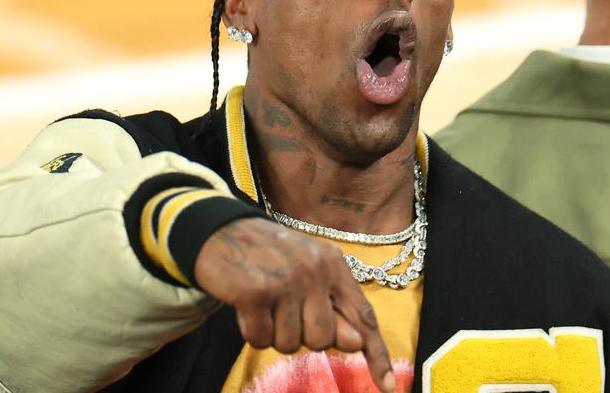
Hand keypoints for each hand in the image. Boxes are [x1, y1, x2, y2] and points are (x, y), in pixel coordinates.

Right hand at [194, 217, 395, 392]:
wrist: (220, 232)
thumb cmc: (269, 257)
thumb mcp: (308, 274)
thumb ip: (333, 307)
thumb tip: (354, 344)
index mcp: (333, 265)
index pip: (362, 316)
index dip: (377, 354)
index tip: (390, 386)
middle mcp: (314, 271)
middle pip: (322, 340)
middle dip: (301, 335)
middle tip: (283, 309)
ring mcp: (285, 281)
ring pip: (289, 344)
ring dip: (273, 333)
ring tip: (265, 303)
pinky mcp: (255, 293)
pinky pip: (260, 340)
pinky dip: (251, 331)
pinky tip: (246, 306)